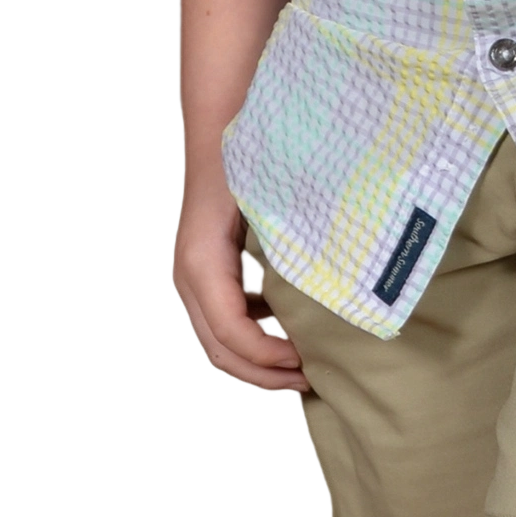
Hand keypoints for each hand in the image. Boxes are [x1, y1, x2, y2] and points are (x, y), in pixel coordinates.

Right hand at [168, 178, 310, 395]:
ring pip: (218, 344)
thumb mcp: (268, 206)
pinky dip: (252, 339)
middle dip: (264, 375)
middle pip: (219, 352)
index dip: (268, 357)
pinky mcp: (205, 276)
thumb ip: (285, 249)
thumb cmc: (245, 163)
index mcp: (203, 265)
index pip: (231, 334)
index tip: (305, 361)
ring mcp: (191, 279)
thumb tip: (327, 291)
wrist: (218, 134)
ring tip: (300, 370)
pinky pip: (223, 322)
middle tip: (308, 382)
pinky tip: (286, 336)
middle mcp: (188, 278)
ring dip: (257, 364)